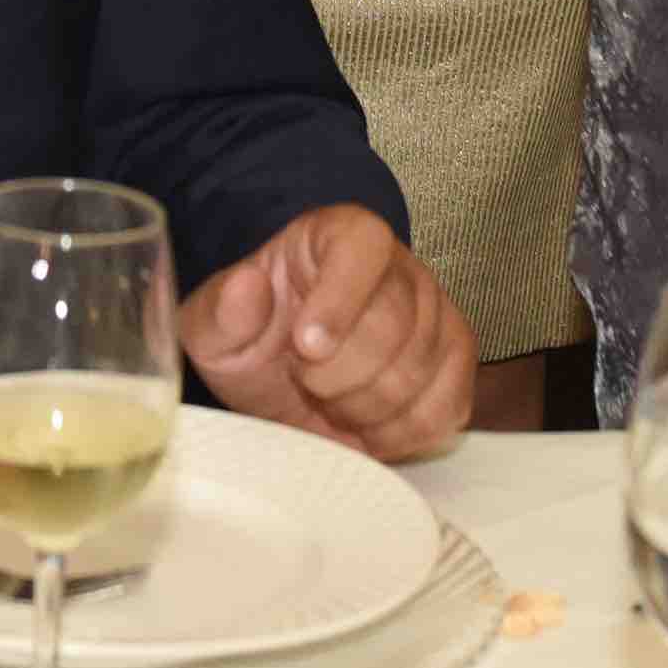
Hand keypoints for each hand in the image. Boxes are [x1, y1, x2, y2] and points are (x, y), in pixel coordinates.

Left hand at [183, 205, 470, 462]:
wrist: (285, 371)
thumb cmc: (255, 337)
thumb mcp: (213, 326)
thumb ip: (222, 309)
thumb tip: (247, 287)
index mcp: (339, 234)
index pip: (362, 246)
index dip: (339, 300)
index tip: (305, 346)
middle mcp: (399, 267)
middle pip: (395, 322)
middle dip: (340, 374)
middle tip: (306, 382)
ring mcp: (435, 314)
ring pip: (421, 370)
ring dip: (366, 408)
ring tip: (332, 402)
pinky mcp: (454, 364)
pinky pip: (447, 408)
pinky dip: (402, 433)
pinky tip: (366, 427)